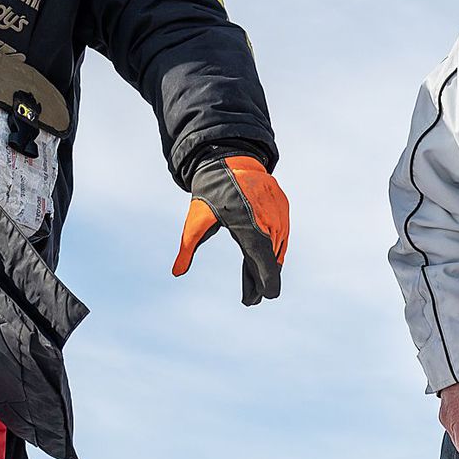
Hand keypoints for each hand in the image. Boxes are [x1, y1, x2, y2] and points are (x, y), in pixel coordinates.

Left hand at [171, 155, 288, 304]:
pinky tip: (269, 261)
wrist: (227, 160)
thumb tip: (175, 273)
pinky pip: (282, 233)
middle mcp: (266, 218)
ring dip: (270, 265)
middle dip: (263, 279)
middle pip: (270, 258)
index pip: (262, 260)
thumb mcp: (194, 224)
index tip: (265, 297)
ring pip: (278, 246)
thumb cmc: (208, 195)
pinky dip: (275, 248)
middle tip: (254, 298)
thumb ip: (187, 250)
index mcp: (246, 224)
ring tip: (258, 283)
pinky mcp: (282, 205)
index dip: (266, 281)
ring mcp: (277, 211)